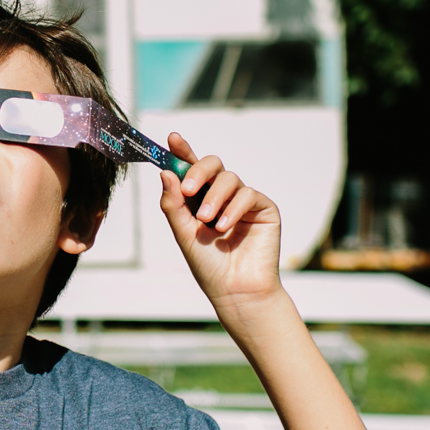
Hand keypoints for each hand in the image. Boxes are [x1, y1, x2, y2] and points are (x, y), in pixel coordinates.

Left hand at [156, 132, 284, 307]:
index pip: (190, 169)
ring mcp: (243, 201)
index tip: (172, 138)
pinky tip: (224, 227)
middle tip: (188, 189)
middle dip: (197, 171)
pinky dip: (233, 208)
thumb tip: (165, 173)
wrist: (235, 290)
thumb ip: (173, 205)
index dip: (182, 152)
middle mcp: (222, 196)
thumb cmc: (209, 265)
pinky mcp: (264, 208)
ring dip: (215, 198)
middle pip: (212, 164)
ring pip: (229, 178)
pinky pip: (248, 194)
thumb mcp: (184, 233)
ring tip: (206, 221)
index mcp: (200, 199)